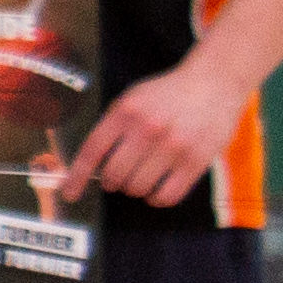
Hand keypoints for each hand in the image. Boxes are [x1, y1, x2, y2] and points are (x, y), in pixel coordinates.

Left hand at [75, 57, 250, 206]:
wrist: (214, 83)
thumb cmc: (168, 94)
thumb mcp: (132, 99)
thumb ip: (112, 127)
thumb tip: (92, 163)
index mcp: (126, 112)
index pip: (92, 151)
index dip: (77, 176)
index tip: (69, 193)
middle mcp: (148, 129)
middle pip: (114, 175)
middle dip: (112, 181)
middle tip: (118, 177)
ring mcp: (174, 146)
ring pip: (138, 188)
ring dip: (134, 189)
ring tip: (142, 177)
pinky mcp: (196, 161)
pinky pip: (167, 196)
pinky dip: (156, 198)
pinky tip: (157, 189)